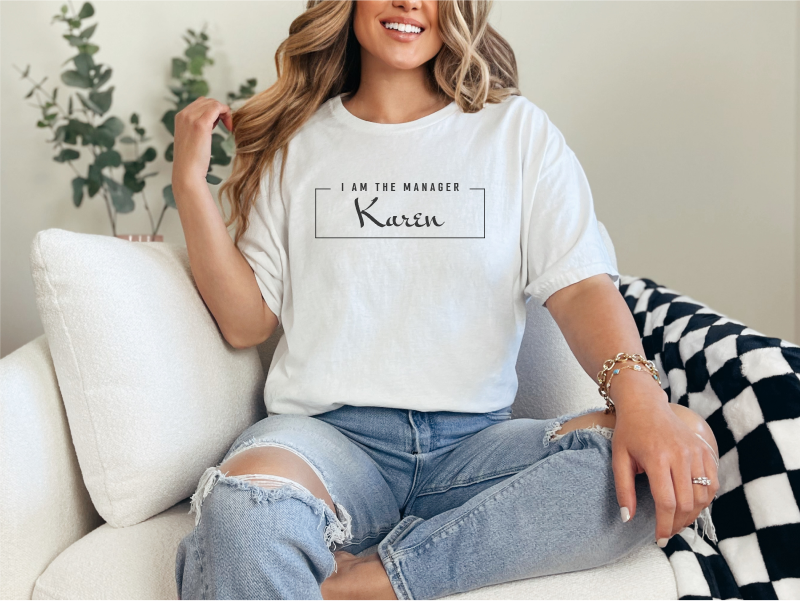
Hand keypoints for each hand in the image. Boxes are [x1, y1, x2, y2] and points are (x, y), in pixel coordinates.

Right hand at [172, 97, 232, 189]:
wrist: (187, 172)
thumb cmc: (192, 161)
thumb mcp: (192, 139)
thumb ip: (198, 127)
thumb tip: (213, 121)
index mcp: (180, 117)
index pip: (200, 103)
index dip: (213, 111)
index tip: (220, 125)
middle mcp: (184, 114)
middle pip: (207, 101)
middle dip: (219, 111)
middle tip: (226, 126)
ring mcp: (191, 118)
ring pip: (213, 103)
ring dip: (224, 113)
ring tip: (228, 127)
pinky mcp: (201, 124)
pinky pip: (217, 108)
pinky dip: (227, 114)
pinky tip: (230, 128)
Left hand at [610, 384, 719, 544]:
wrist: (645, 404)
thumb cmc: (629, 432)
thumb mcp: (618, 459)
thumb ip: (623, 490)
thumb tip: (627, 519)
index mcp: (657, 457)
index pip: (666, 502)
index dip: (664, 525)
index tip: (659, 539)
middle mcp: (681, 455)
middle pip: (687, 502)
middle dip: (677, 524)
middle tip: (667, 533)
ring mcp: (696, 452)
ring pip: (703, 496)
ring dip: (692, 515)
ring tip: (678, 522)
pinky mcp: (705, 450)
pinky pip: (712, 483)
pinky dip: (705, 499)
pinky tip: (692, 506)